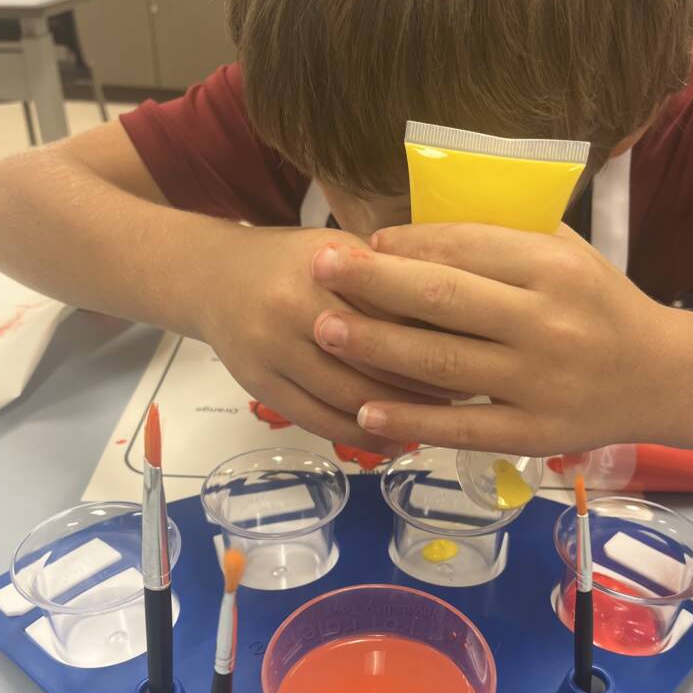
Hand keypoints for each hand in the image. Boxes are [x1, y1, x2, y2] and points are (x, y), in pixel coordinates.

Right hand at [197, 226, 451, 451]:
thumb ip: (387, 275)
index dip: (441, 330)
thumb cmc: (292, 262)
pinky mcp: (262, 387)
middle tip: (471, 390)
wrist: (211, 277)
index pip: (395, 305)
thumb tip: (462, 312)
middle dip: (428, 379)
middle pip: (375, 356)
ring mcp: (273, 351)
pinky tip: (394, 443)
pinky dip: (360, 436)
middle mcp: (294, 308)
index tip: (482, 346)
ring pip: (348, 395)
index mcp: (325, 266)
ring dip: (399, 414)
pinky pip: (317, 421)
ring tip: (440, 422)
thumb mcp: (338, 249)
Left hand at [310, 223, 677, 454]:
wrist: (660, 377)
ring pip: (441, 364)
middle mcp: (544, 324)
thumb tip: (421, 226)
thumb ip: (507, 241)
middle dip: (372, 283)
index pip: (465, 248)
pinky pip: (460, 427)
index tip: (363, 243)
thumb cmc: (601, 307)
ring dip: (375, 346)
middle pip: (441, 299)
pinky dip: (410, 419)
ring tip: (324, 330)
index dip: (407, 244)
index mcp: (553, 269)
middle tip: (319, 268)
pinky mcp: (532, 434)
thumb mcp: (568, 256)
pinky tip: (364, 409)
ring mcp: (536, 384)